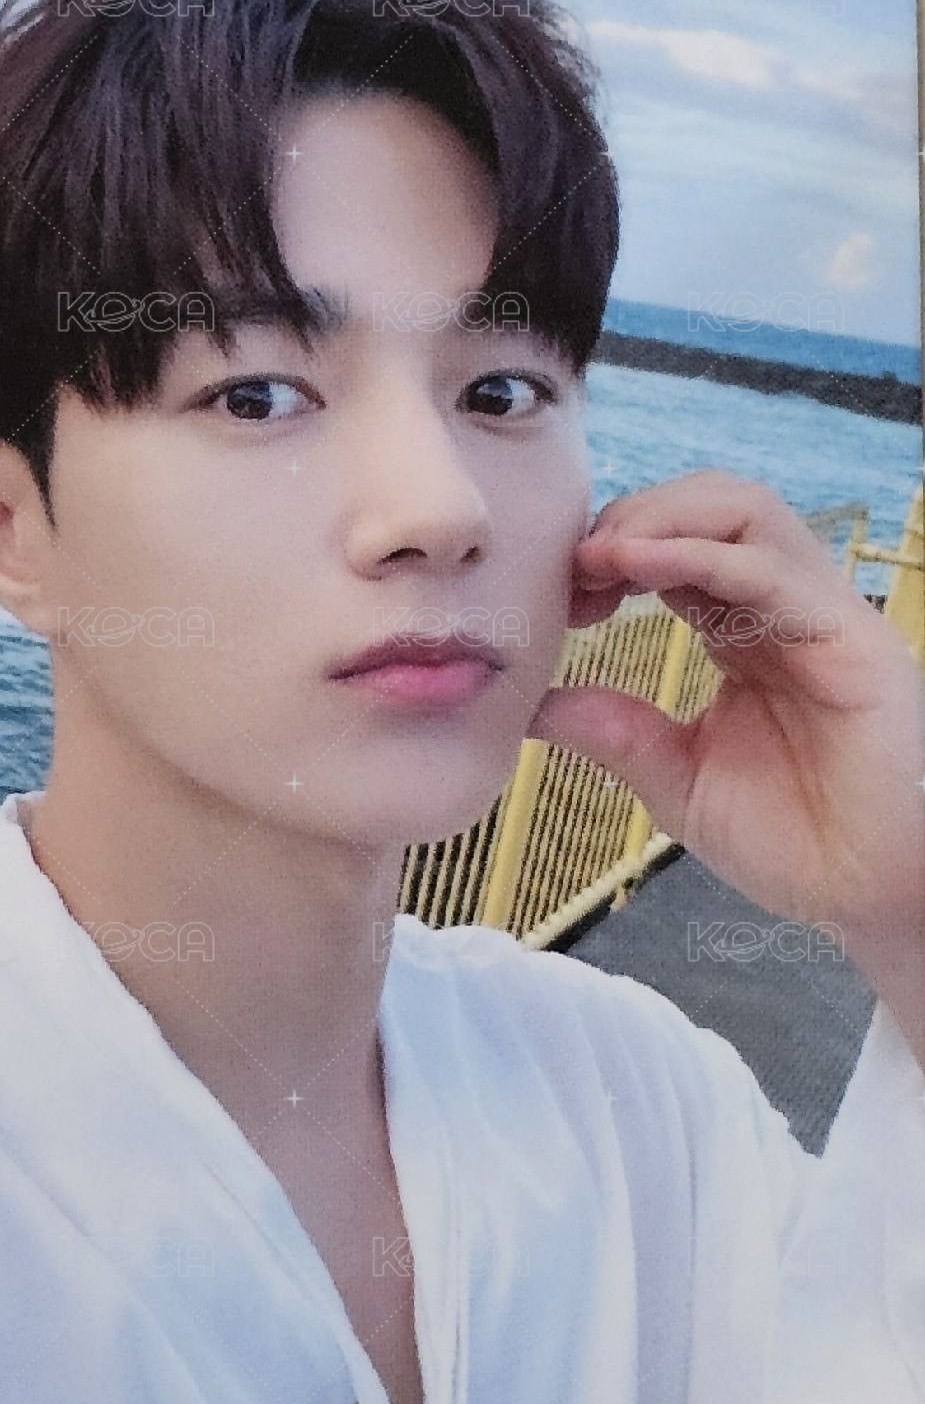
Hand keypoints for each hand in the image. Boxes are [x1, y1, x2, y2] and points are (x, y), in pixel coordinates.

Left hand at [526, 469, 924, 952]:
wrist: (873, 897)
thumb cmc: (797, 842)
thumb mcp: (677, 780)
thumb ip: (614, 733)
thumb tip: (529, 703)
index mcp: (746, 632)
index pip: (678, 547)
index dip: (612, 552)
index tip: (558, 591)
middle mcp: (784, 609)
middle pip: (711, 506)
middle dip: (632, 517)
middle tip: (573, 567)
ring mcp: (819, 615)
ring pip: (745, 510)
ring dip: (660, 517)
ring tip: (598, 556)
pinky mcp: (848, 636)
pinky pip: (769, 567)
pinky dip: (695, 553)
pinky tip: (635, 564)